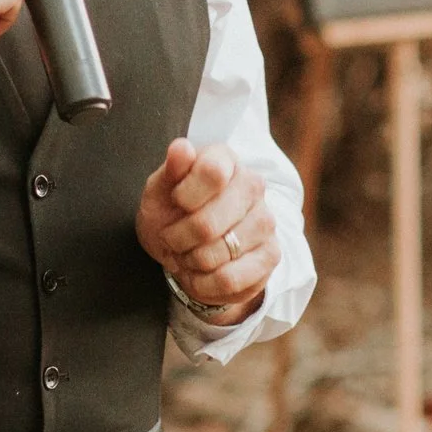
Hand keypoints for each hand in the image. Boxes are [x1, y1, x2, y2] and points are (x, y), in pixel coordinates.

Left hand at [136, 140, 279, 321]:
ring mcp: (266, 221)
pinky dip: (205, 284)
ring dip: (192, 261)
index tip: (175, 202)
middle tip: (172, 238)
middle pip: (208, 223)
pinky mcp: (271, 256)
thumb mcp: (160, 189)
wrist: (187, 247)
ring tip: (187, 254)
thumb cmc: (171, 211)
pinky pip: (231, 279)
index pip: (212, 173)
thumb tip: (181, 148)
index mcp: (225, 159)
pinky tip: (199, 274)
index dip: (184, 196)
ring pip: (220, 253)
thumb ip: (171, 169)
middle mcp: (253, 185)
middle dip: (178, 238)